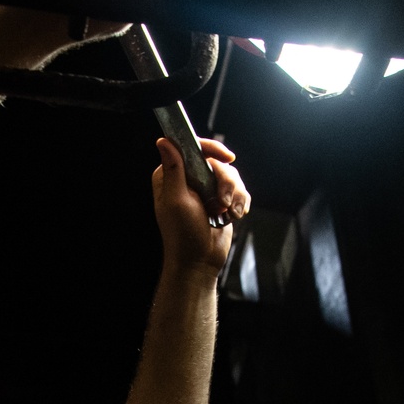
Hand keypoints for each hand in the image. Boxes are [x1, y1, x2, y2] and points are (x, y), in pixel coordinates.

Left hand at [152, 137, 249, 274]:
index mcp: (172, 176)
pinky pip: (240, 190)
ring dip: (234, 195)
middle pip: (217, 161)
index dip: (212, 149)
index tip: (227, 157)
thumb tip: (163, 141)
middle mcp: (189, 180)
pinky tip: (234, 216)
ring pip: (231, 175)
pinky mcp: (221, 201)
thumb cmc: (183, 235)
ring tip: (228, 213)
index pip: (193, 148)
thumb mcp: (176, 200)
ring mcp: (207, 190)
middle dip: (226, 182)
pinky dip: (240, 203)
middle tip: (222, 202)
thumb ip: (173, 170)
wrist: (199, 262)